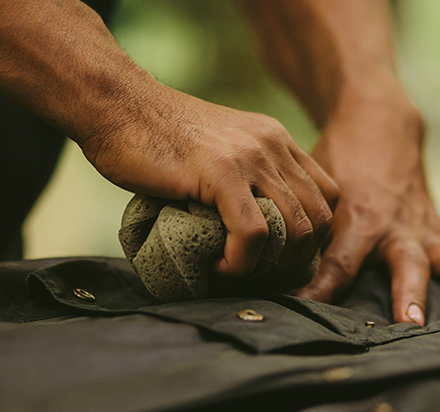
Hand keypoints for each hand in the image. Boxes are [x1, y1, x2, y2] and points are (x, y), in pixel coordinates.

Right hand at [81, 84, 337, 283]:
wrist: (114, 104)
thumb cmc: (150, 136)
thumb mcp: (214, 154)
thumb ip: (238, 181)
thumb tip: (244, 235)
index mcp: (275, 140)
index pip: (326, 196)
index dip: (311, 238)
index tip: (279, 261)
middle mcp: (273, 145)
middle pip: (320, 219)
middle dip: (297, 262)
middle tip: (261, 279)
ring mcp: (251, 156)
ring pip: (296, 231)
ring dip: (271, 268)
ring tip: (238, 275)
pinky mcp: (222, 172)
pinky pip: (254, 234)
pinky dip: (242, 263)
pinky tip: (219, 267)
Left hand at [296, 98, 439, 323]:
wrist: (377, 125)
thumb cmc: (336, 162)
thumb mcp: (312, 189)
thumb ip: (300, 228)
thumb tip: (270, 268)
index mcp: (357, 219)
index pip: (336, 263)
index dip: (320, 289)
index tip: (305, 313)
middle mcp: (395, 228)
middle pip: (404, 265)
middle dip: (408, 294)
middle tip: (411, 323)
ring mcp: (424, 230)